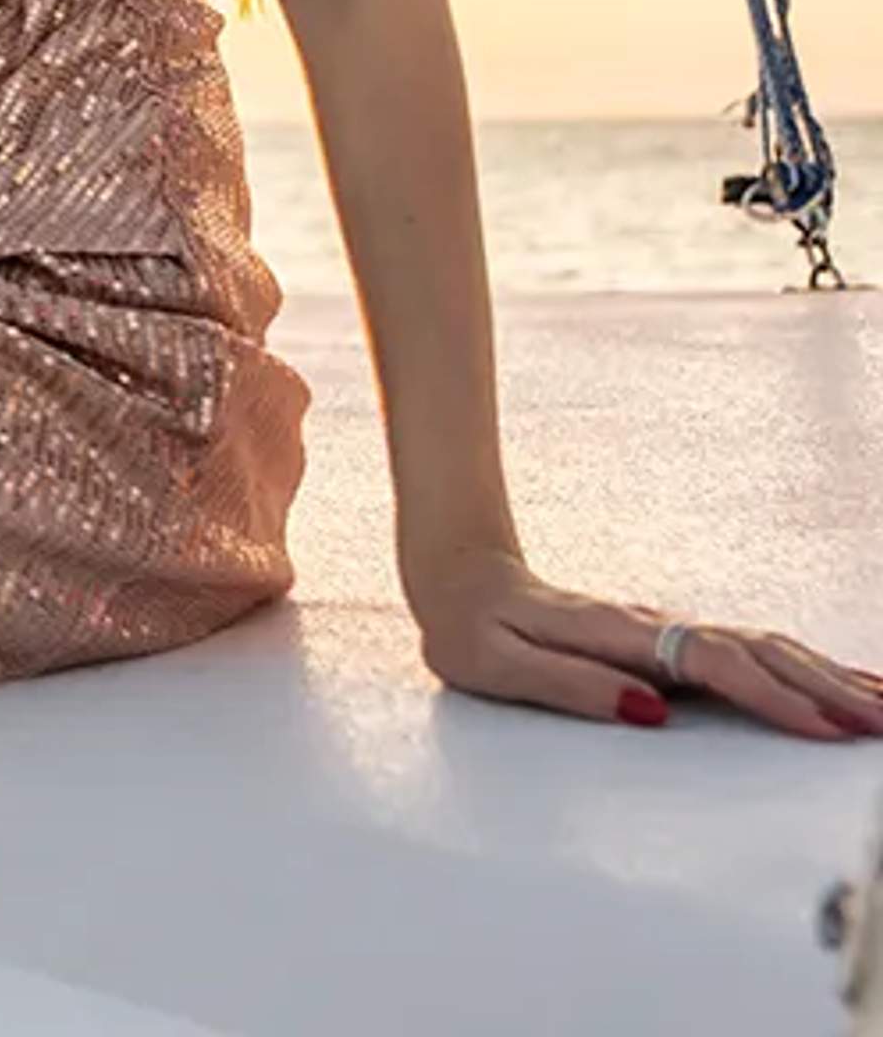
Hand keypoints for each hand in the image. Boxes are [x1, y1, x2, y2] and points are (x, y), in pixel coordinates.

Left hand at [410, 546, 882, 739]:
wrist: (458, 572)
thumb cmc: (468, 626)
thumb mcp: (492, 663)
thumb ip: (568, 684)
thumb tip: (650, 711)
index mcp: (613, 632)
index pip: (709, 664)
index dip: (768, 697)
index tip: (822, 729)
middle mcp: (652, 624)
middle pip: (756, 652)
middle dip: (825, 689)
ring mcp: (667, 627)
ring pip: (764, 647)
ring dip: (828, 676)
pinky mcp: (672, 636)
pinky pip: (751, 651)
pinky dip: (804, 666)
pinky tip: (842, 682)